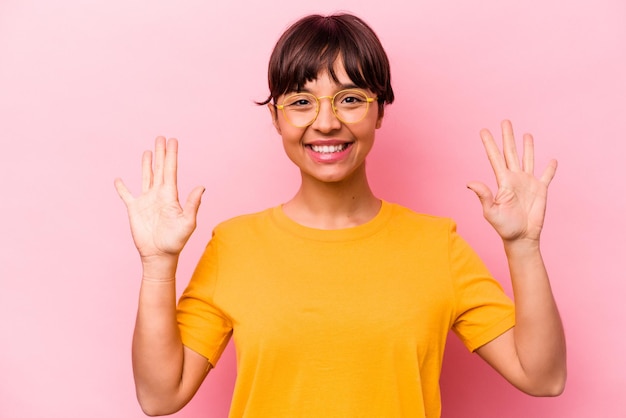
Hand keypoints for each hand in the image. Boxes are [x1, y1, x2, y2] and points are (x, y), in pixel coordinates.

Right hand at [114, 137, 204, 259]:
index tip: (173, 140)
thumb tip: (201, 187)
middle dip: (161, 153)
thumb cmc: (176, 241)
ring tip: (148, 150)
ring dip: (146, 164)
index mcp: (171, 196)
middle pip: (159, 169)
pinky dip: (122, 188)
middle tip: (161, 137)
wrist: (159, 255)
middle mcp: (159, 195)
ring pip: (146, 177)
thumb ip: (192, 204)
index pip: (171, 170)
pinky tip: (118, 179)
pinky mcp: (134, 210)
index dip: (171, 155)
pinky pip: (126, 195)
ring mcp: (146, 201)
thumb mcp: (188, 223)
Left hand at [467, 120, 556, 241]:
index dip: (489, 144)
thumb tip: (470, 182)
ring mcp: (528, 183)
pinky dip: (550, 169)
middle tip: (505, 121)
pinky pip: (546, 176)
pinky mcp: (541, 190)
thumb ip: (483, 196)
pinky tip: (552, 160)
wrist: (521, 238)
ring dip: (528, 147)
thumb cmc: (504, 227)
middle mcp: (514, 178)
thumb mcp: (491, 212)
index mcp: (502, 181)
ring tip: (526, 134)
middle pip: (511, 153)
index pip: (495, 158)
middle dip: (508, 137)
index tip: (484, 130)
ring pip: (528, 159)